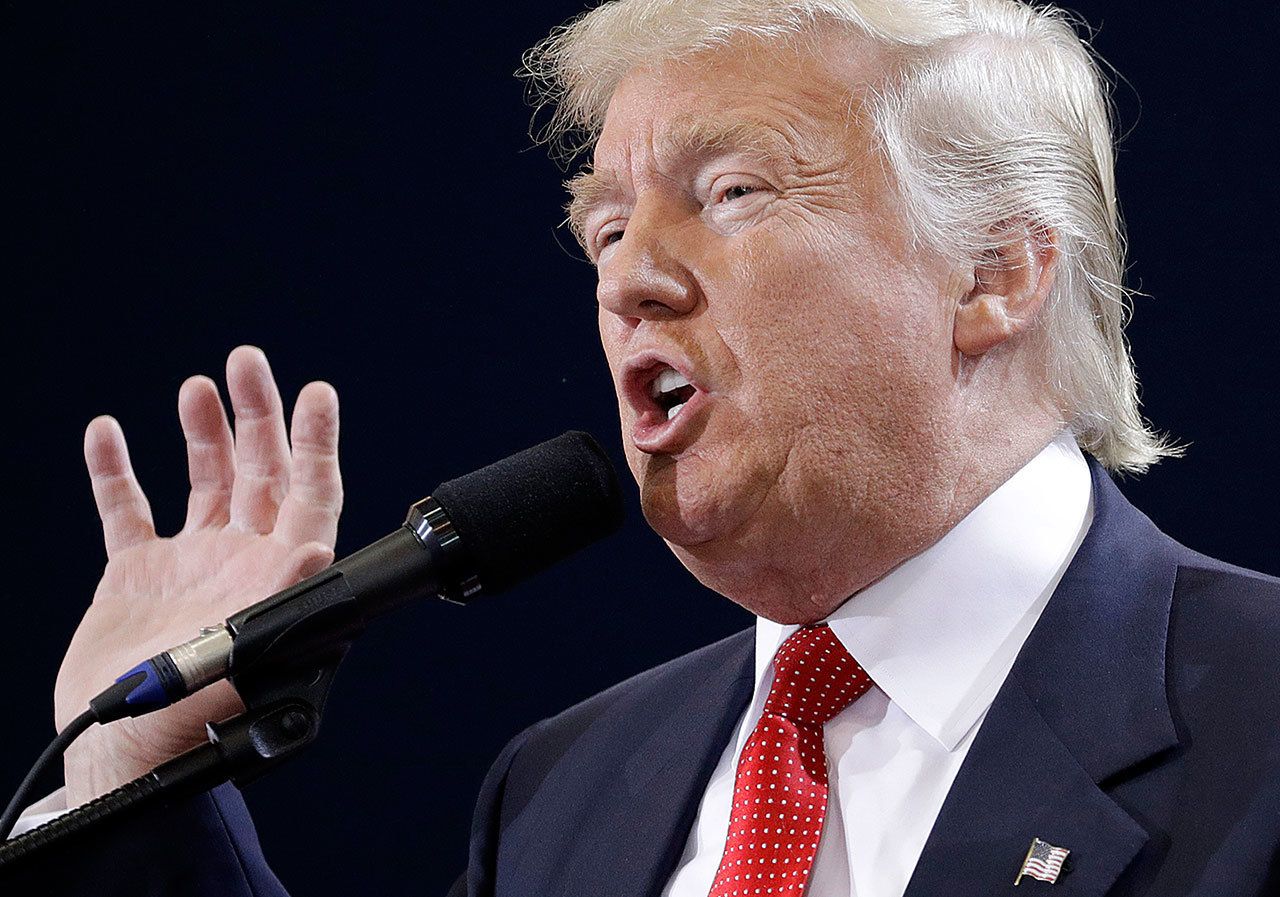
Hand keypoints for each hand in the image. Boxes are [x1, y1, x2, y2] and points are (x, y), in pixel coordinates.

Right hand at [54, 346, 342, 805]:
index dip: (316, 442)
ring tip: (198, 387)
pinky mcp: (135, 575)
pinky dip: (115, 472)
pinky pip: (127, 510)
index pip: (312, 491)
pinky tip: (108, 434)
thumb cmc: (197, 717)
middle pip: (260, 470)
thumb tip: (319, 548)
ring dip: (204, 432)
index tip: (316, 393)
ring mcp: (190, 563)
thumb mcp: (253, 653)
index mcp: (278, 572)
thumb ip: (285, 597)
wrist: (123, 753)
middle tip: (248, 361)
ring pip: (204, 481)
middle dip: (257, 415)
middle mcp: (241, 558)